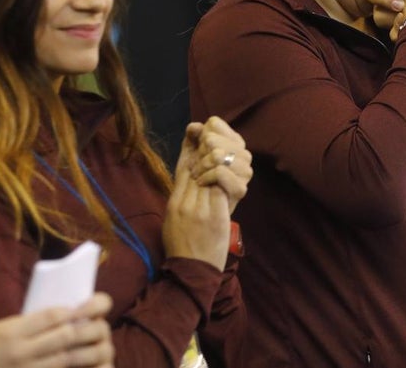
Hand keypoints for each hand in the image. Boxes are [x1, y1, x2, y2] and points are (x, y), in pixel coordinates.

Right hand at [0, 293, 114, 367]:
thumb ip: (23, 325)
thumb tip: (58, 317)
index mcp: (10, 331)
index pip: (52, 315)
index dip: (75, 309)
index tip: (89, 305)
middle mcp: (20, 352)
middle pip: (65, 336)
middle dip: (89, 328)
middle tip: (102, 323)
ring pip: (67, 360)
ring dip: (90, 352)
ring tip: (104, 346)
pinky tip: (90, 367)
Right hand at [163, 140, 231, 270]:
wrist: (191, 273)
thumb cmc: (183, 247)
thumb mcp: (175, 219)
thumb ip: (182, 195)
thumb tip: (191, 172)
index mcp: (174, 202)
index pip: (184, 167)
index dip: (192, 147)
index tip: (198, 132)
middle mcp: (184, 202)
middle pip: (196, 164)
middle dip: (207, 146)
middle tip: (215, 136)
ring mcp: (199, 209)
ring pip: (210, 171)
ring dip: (219, 159)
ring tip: (225, 153)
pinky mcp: (215, 217)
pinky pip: (221, 186)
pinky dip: (227, 176)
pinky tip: (231, 171)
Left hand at [184, 117, 251, 212]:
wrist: (201, 216)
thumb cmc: (197, 183)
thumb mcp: (191, 158)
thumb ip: (192, 139)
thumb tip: (194, 127)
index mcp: (233, 143)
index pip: (214, 124)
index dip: (201, 134)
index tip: (198, 148)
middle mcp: (243, 154)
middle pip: (213, 140)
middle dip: (198, 153)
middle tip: (195, 167)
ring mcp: (245, 172)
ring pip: (218, 155)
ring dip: (201, 165)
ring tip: (197, 176)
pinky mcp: (241, 188)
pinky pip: (220, 172)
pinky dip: (206, 176)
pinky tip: (201, 183)